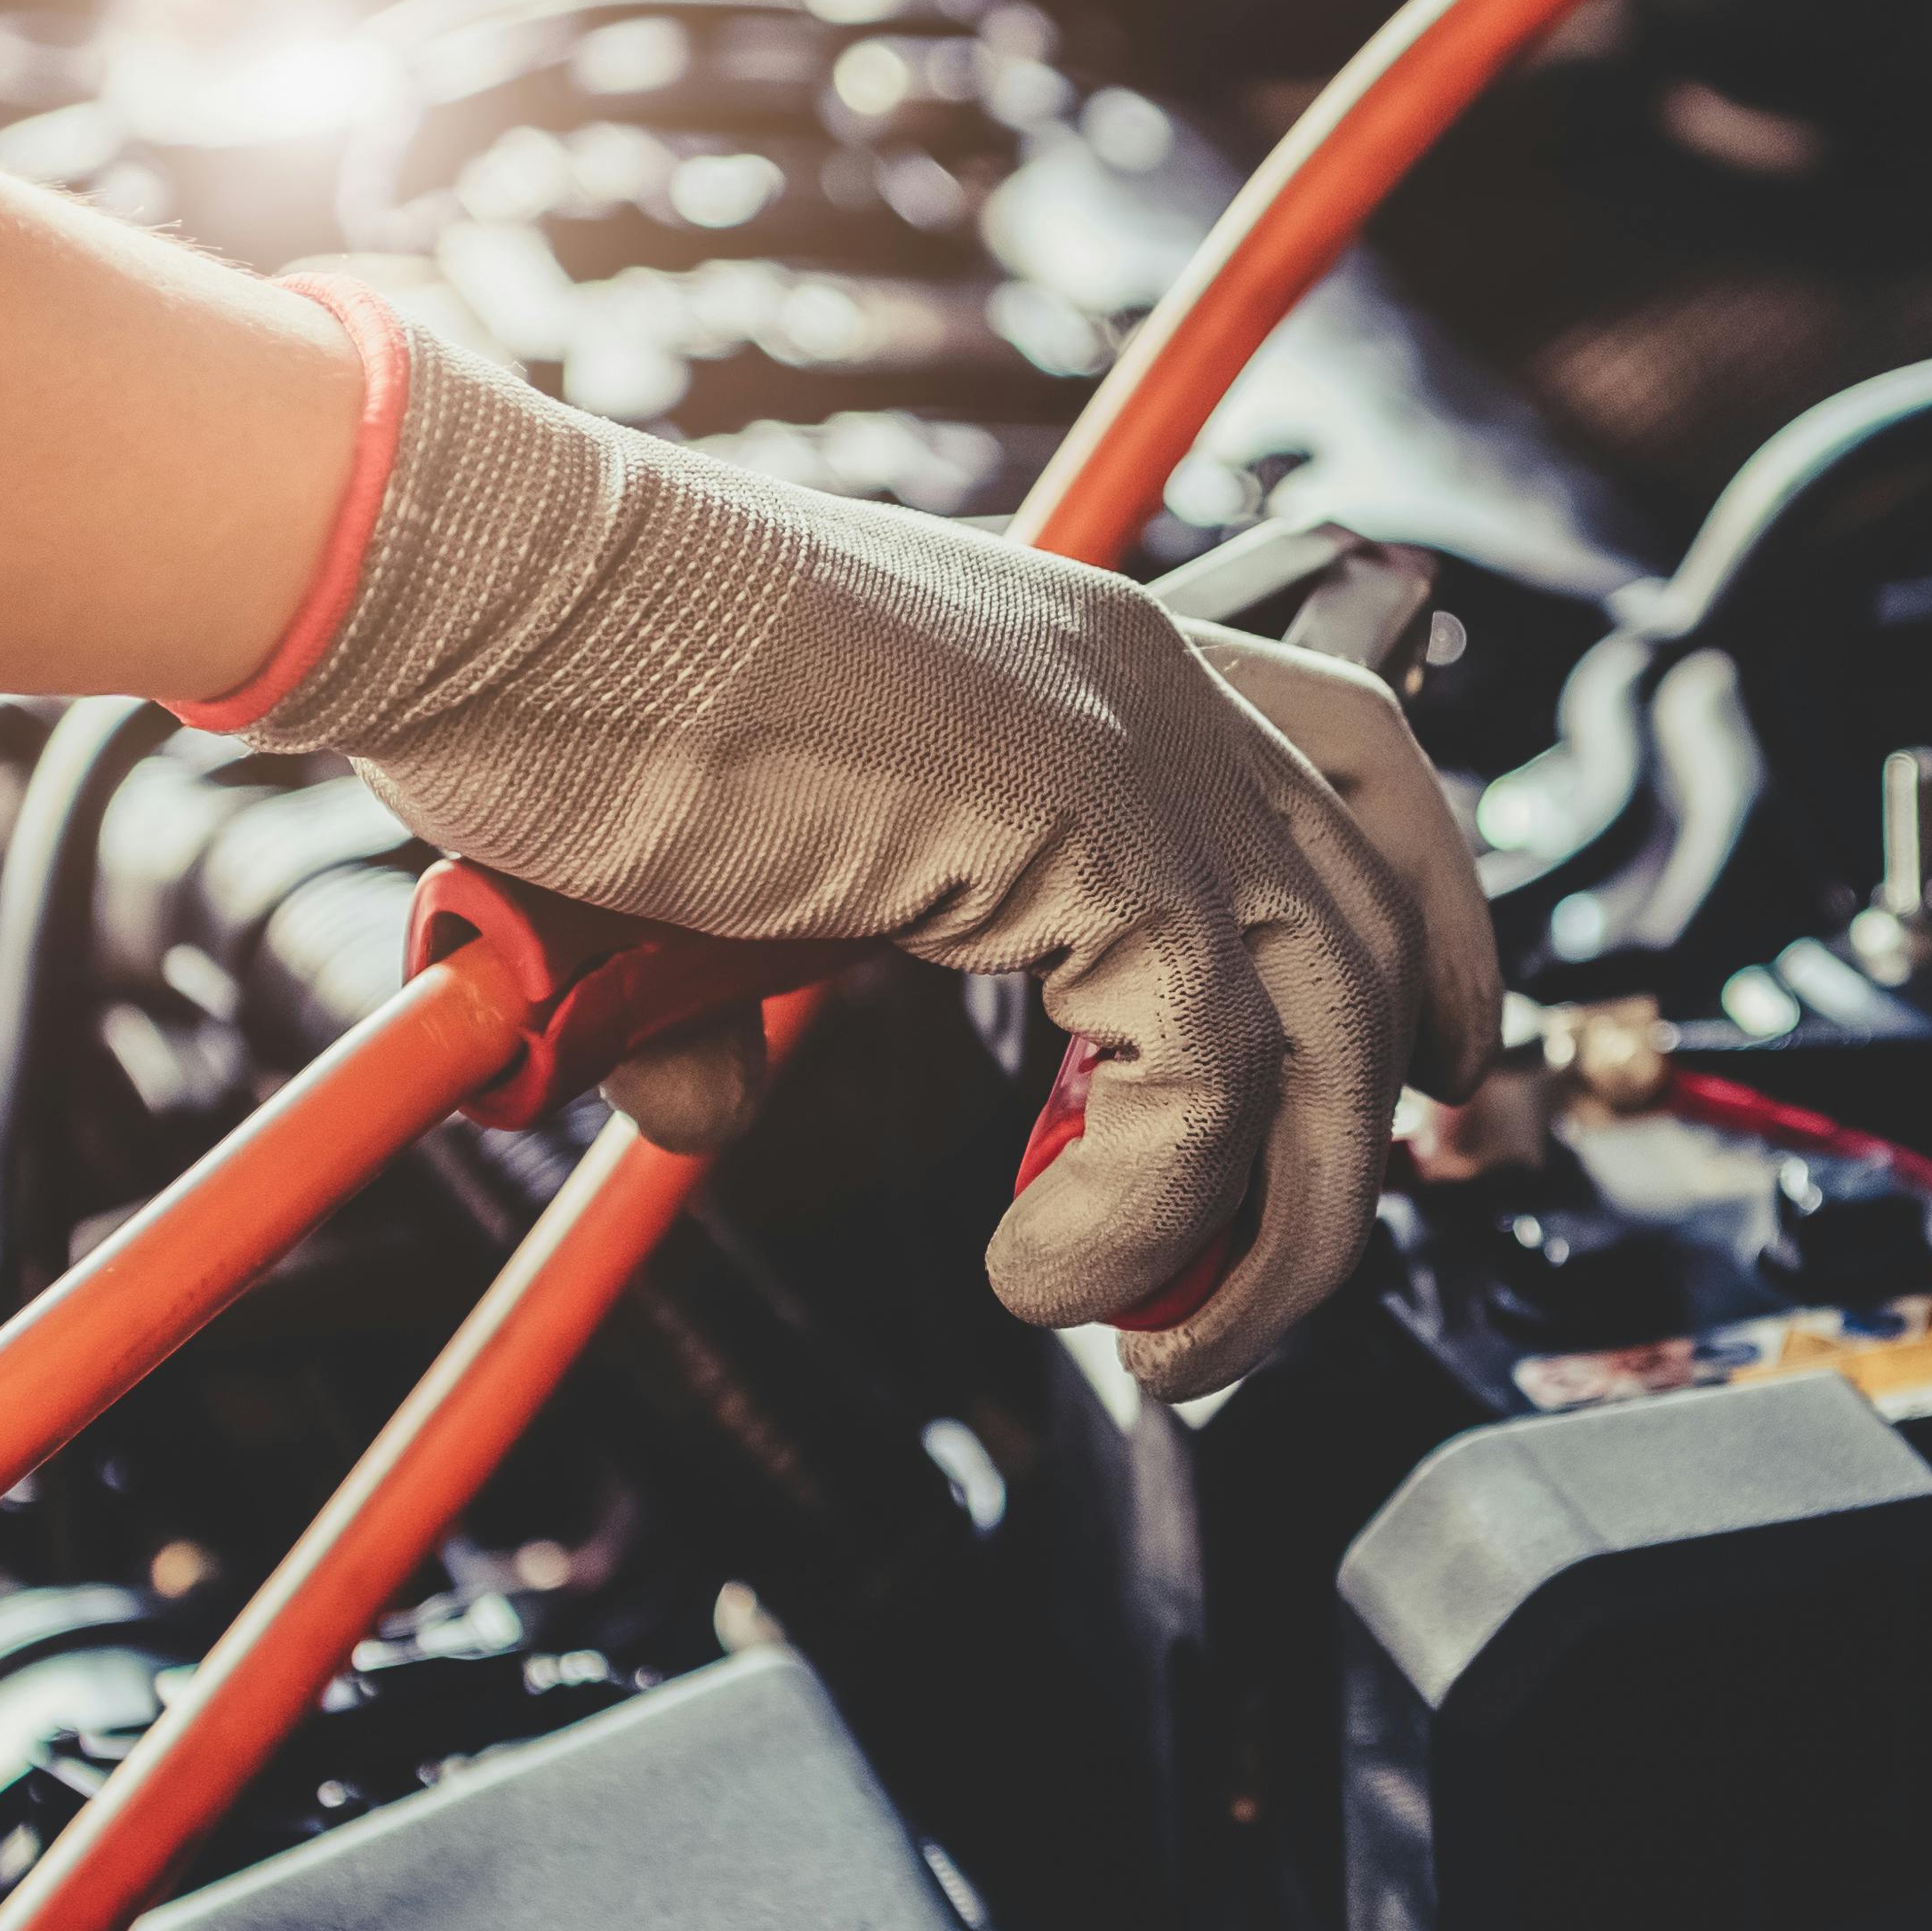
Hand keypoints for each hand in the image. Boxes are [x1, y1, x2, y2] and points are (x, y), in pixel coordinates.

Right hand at [223, 307, 1495, 1395]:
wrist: (500, 591)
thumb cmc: (564, 685)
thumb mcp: (701, 870)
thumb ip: (745, 992)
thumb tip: (710, 1101)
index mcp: (1094, 654)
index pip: (1363, 773)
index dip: (1429, 933)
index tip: (1431, 1075)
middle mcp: (1153, 687)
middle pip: (1386, 932)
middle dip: (1366, 1143)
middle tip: (1252, 1291)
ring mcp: (1142, 758)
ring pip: (1334, 1042)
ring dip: (1268, 1236)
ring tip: (1153, 1339)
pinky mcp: (1096, 842)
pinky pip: (1210, 1090)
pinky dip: (1143, 1220)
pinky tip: (1039, 1273)